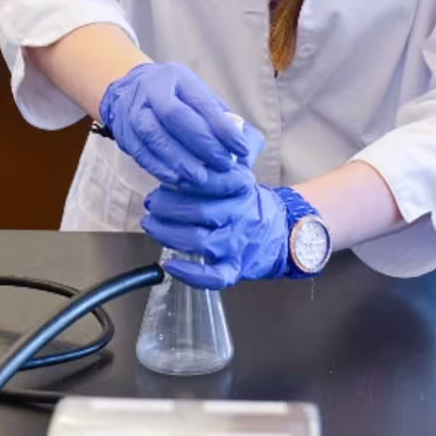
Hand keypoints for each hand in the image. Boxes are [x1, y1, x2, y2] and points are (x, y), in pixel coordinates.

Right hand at [98, 62, 252, 187]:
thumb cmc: (172, 96)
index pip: (202, 103)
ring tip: (201, 178)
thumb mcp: (194, 94)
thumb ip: (216, 116)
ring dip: (180, 160)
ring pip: (154, 136)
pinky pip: (140, 152)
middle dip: (202, 144)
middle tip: (223, 165)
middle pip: (175, 117)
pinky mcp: (122, 132)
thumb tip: (241, 144)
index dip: (223, 128)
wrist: (127, 91)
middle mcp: (151, 89)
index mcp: (176, 77)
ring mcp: (133, 110)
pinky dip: (159, 168)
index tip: (240, 149)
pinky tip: (176, 179)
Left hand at [141, 173, 291, 288]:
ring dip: (168, 234)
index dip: (184, 179)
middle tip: (151, 202)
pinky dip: (189, 274)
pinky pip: (213, 277)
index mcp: (242, 188)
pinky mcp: (236, 269)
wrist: (284, 232)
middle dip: (167, 207)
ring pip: (199, 241)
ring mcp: (238, 244)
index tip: (166, 175)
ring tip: (151, 224)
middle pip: (199, 211)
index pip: (210, 180)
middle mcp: (240, 215)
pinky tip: (169, 264)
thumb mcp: (237, 177)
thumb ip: (212, 167)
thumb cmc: (249, 203)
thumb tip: (175, 159)